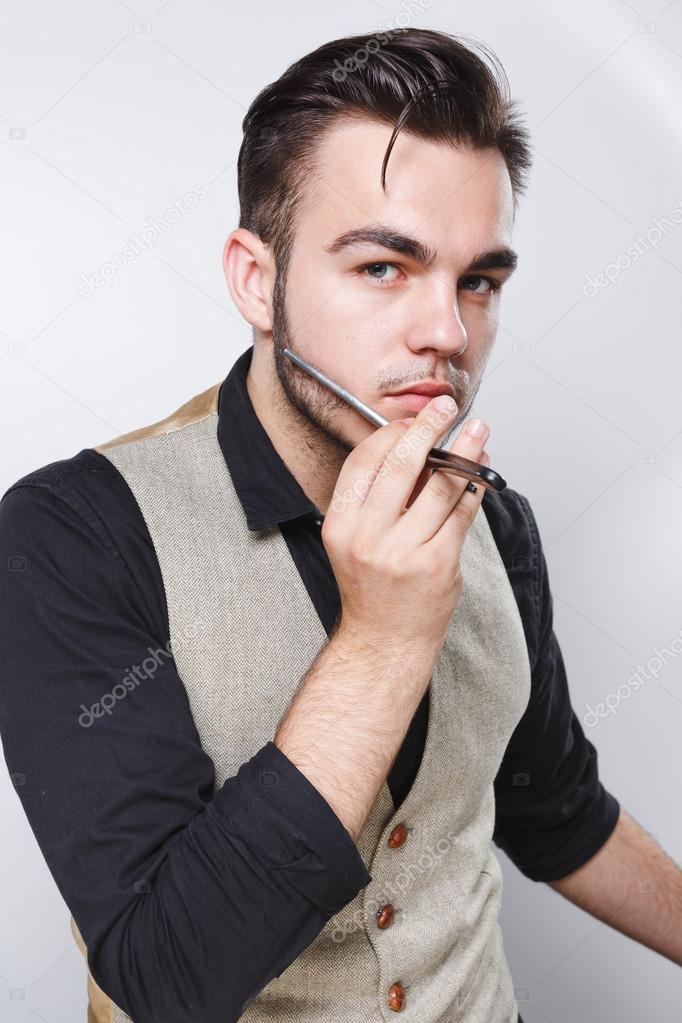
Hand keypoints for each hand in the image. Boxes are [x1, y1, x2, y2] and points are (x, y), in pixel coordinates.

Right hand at [322, 396, 489, 661]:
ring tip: (478, 431)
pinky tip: (482, 473)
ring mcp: (404, 552)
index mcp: (341, 524)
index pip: (364, 461)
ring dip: (465, 451)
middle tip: (446, 407)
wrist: (383, 640)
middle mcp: (368, 536)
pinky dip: (475, 488)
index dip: (391, 434)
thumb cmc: (372, 587)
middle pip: (402, 465)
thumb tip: (417, 447)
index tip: (411, 421)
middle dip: (428, 427)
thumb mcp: (356, 539)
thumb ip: (379, 498)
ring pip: (440, 486)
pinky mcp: (437, 564)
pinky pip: (462, 514)